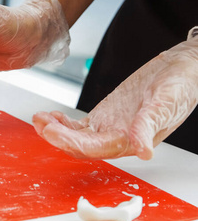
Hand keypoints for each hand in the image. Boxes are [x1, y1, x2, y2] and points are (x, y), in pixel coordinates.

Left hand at [33, 27, 197, 159]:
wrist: (181, 69)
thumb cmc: (180, 86)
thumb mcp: (165, 103)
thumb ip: (149, 126)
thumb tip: (143, 151)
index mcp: (132, 142)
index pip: (95, 149)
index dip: (71, 143)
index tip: (51, 131)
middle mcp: (118, 139)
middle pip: (81, 146)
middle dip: (58, 137)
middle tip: (40, 123)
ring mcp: (109, 128)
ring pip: (77, 137)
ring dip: (56, 130)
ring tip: (39, 118)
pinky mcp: (105, 116)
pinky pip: (80, 126)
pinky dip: (64, 123)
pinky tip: (51, 116)